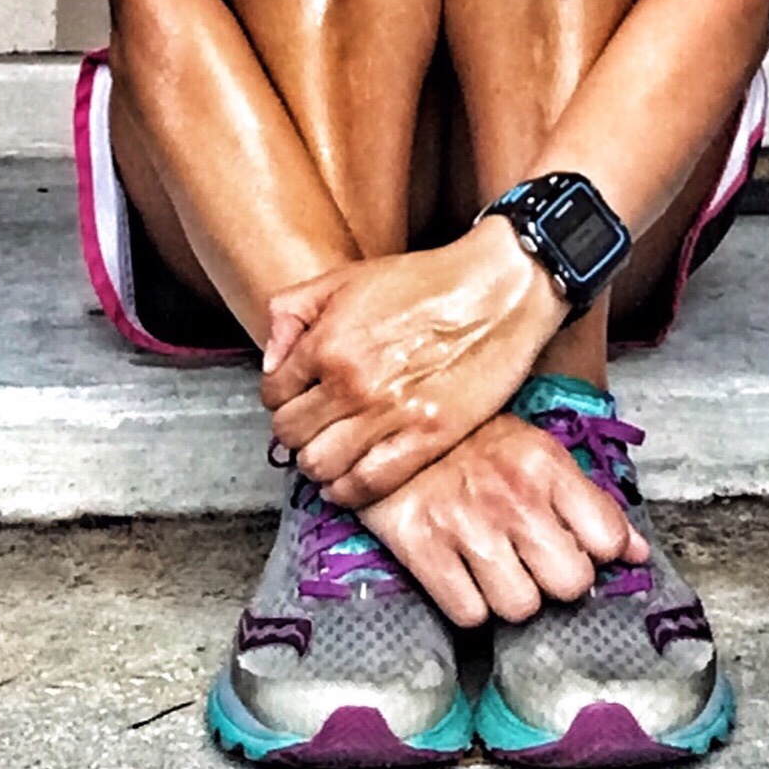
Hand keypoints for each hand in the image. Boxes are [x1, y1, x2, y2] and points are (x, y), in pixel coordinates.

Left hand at [260, 215, 564, 507]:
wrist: (498, 292)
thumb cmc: (425, 281)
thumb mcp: (347, 277)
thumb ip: (293, 311)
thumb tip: (271, 362)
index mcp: (328, 343)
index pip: (273, 395)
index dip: (282, 397)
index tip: (299, 397)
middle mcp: (352, 384)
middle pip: (291, 436)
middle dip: (295, 432)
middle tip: (314, 425)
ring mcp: (389, 416)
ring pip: (320, 468)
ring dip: (317, 464)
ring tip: (331, 451)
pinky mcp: (427, 440)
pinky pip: (367, 487)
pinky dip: (348, 491)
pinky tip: (350, 478)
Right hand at [358, 413, 648, 625]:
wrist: (386, 416)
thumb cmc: (469, 438)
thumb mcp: (536, 451)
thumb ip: (589, 501)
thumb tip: (639, 553)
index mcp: (545, 465)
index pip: (607, 539)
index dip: (595, 551)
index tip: (574, 544)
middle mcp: (513, 497)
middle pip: (570, 584)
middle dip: (555, 580)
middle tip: (531, 559)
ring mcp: (465, 525)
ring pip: (521, 608)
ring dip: (509, 596)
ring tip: (492, 565)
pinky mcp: (420, 547)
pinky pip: (469, 615)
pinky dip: (466, 603)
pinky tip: (459, 572)